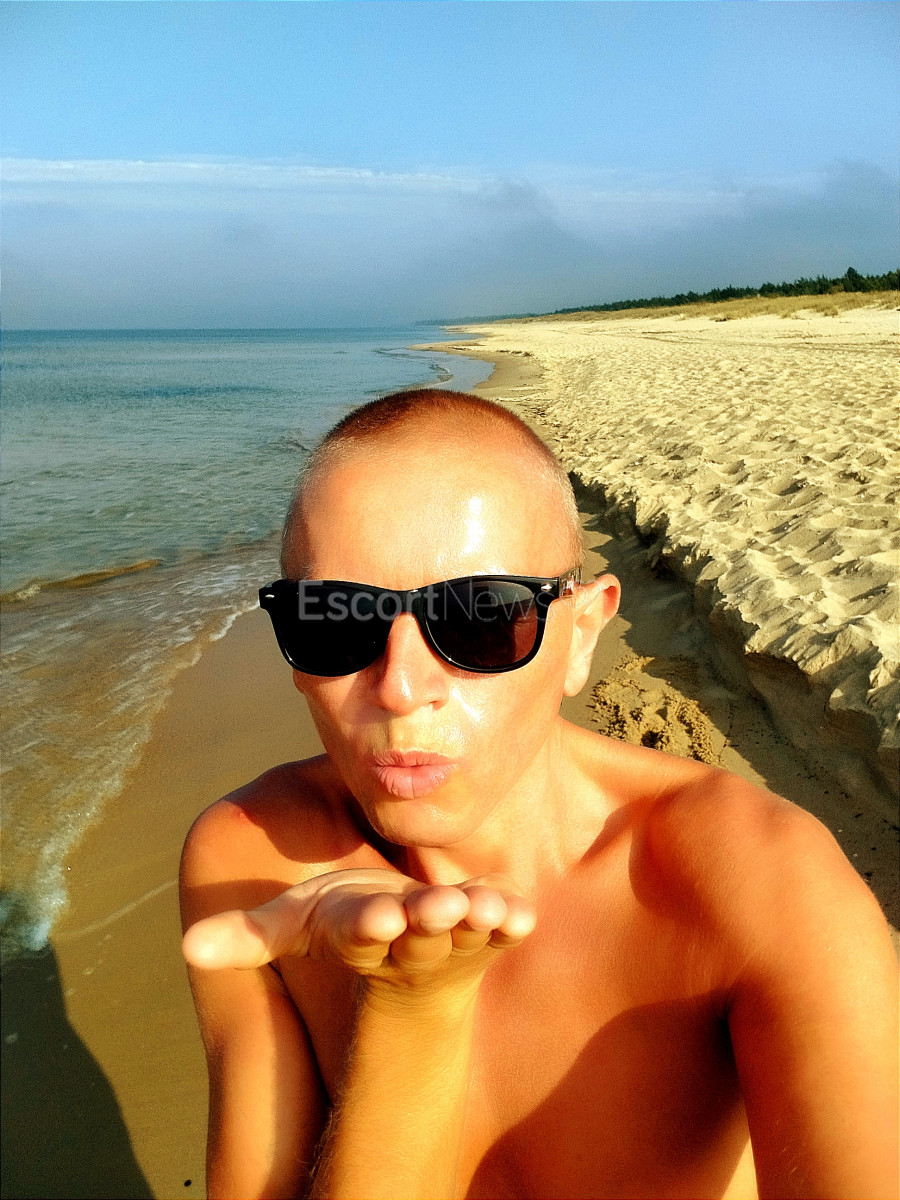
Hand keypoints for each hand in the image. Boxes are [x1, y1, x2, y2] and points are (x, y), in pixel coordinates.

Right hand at [182, 868, 534, 998]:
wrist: (415, 955)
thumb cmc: (352, 922)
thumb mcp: (299, 923)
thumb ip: (251, 935)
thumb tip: (190, 948)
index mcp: (363, 931)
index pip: (363, 931)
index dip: (370, 925)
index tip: (376, 918)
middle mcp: (411, 940)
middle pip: (420, 932)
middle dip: (429, 921)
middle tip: (439, 907)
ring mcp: (456, 938)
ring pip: (468, 933)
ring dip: (477, 921)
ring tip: (483, 908)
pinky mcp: (491, 929)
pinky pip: (506, 928)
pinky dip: (513, 920)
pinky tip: (522, 913)